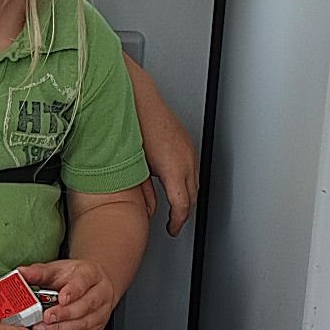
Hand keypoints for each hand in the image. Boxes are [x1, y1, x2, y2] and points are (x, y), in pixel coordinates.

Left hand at [24, 259, 117, 329]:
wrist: (92, 285)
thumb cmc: (73, 277)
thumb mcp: (57, 269)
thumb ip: (39, 272)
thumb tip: (21, 272)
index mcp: (91, 274)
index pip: (84, 282)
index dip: (73, 291)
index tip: (61, 298)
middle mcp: (100, 293)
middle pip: (85, 305)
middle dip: (64, 314)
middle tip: (45, 318)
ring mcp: (101, 312)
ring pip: (83, 323)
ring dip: (60, 329)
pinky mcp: (96, 328)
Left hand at [136, 96, 198, 234]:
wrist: (138, 100)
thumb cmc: (133, 129)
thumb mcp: (136, 168)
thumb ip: (144, 190)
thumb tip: (148, 208)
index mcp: (174, 169)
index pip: (183, 205)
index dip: (178, 222)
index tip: (173, 230)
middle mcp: (186, 160)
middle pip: (193, 196)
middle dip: (184, 212)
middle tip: (175, 222)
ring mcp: (188, 150)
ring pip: (195, 182)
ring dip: (188, 197)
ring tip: (177, 207)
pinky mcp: (187, 142)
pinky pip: (193, 169)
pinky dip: (188, 181)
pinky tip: (178, 184)